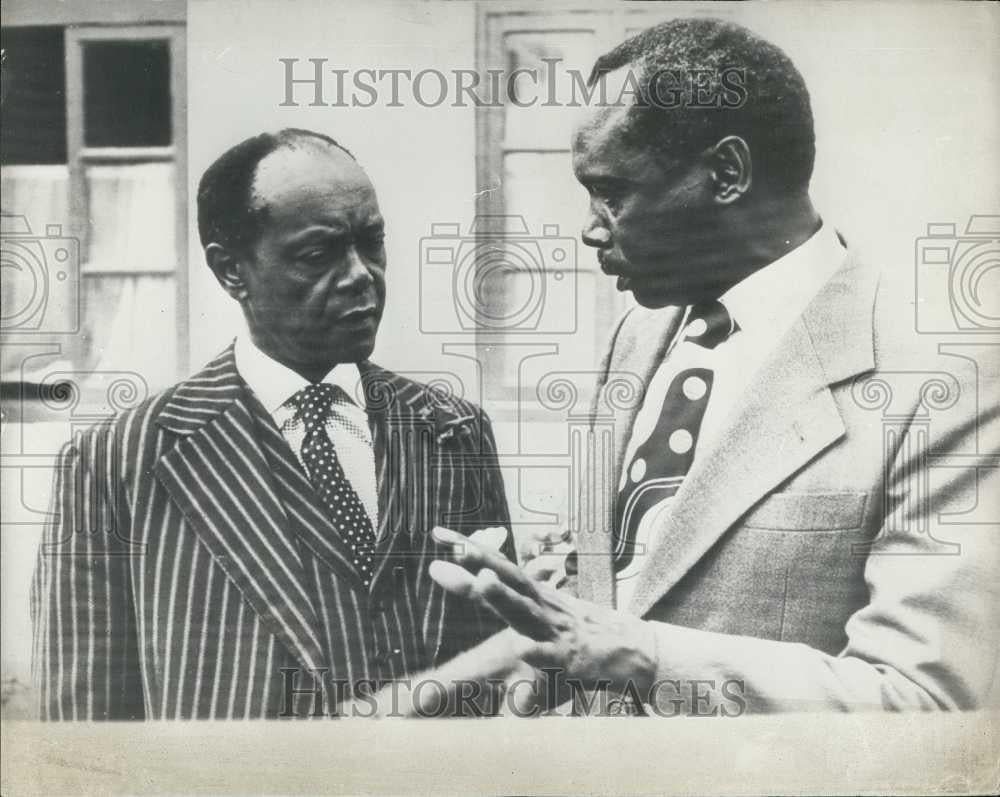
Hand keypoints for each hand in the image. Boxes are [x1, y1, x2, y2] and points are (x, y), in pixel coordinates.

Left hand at [429, 526, 658, 694]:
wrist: (634, 649)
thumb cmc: (582, 630)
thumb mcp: (544, 611)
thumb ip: (509, 600)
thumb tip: (477, 579)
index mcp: (534, 594)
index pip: (497, 564)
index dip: (468, 549)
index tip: (437, 533)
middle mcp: (542, 605)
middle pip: (508, 577)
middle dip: (478, 561)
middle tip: (452, 545)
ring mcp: (556, 629)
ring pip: (526, 611)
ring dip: (504, 596)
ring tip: (483, 581)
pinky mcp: (571, 658)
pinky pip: (552, 656)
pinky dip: (538, 652)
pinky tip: (523, 650)